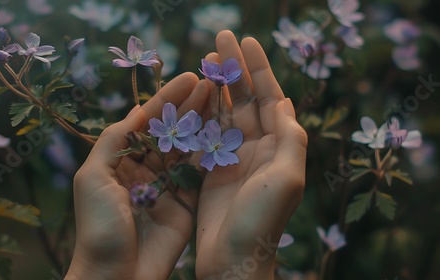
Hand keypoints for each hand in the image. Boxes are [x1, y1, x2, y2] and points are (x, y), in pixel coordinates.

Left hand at [65, 73, 208, 279]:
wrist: (117, 274)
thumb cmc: (98, 226)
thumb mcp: (93, 176)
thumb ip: (113, 141)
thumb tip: (137, 111)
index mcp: (121, 159)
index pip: (146, 121)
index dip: (167, 99)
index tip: (190, 77)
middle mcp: (146, 168)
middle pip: (170, 129)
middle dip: (189, 106)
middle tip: (211, 82)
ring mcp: (168, 184)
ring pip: (187, 147)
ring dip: (203, 122)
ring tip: (221, 97)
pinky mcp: (187, 201)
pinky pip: (199, 172)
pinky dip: (212, 151)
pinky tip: (225, 129)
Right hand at [195, 31, 307, 278]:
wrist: (233, 258)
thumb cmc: (262, 221)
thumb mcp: (286, 177)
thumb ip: (289, 137)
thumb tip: (285, 101)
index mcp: (279, 146)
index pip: (271, 97)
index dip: (260, 68)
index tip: (247, 40)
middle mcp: (258, 147)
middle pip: (247, 98)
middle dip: (236, 68)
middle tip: (221, 37)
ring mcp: (233, 157)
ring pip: (225, 111)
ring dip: (218, 85)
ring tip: (206, 59)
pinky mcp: (211, 168)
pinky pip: (206, 132)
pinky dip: (201, 111)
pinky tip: (194, 94)